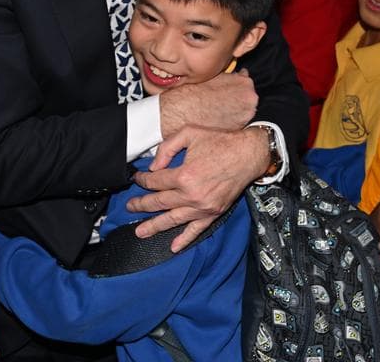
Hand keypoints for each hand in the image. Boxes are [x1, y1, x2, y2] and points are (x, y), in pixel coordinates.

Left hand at [127, 125, 265, 251]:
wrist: (249, 153)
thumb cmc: (220, 141)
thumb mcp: (190, 133)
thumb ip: (167, 148)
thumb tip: (153, 167)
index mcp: (184, 175)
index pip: (155, 181)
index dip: (143, 180)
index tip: (137, 178)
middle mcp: (191, 195)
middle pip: (159, 202)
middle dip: (141, 205)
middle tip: (130, 207)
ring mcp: (203, 207)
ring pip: (172, 219)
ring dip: (154, 226)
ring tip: (140, 231)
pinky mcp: (214, 212)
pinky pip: (196, 229)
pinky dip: (184, 239)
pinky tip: (174, 247)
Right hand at [158, 69, 257, 137]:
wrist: (183, 112)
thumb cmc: (195, 92)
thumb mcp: (214, 77)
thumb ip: (231, 77)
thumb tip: (241, 74)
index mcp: (245, 82)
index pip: (246, 83)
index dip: (235, 88)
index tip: (228, 92)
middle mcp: (250, 99)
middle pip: (248, 98)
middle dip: (238, 99)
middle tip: (222, 102)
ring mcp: (247, 115)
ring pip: (244, 112)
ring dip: (235, 111)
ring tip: (218, 111)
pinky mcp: (240, 129)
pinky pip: (238, 124)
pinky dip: (231, 122)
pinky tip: (218, 120)